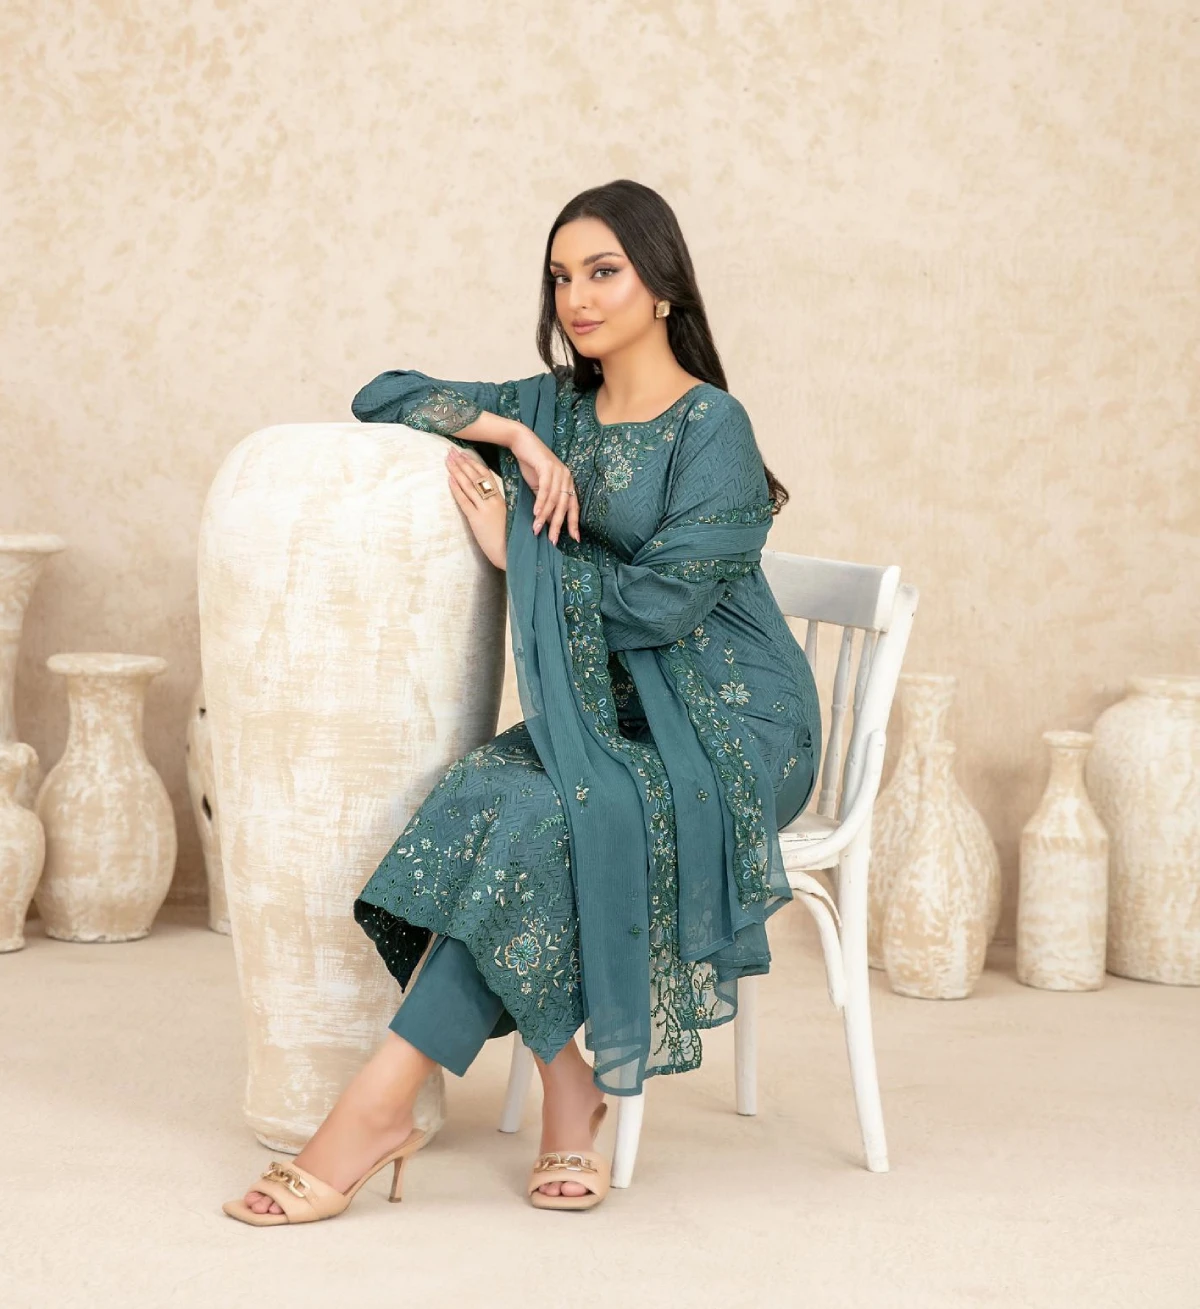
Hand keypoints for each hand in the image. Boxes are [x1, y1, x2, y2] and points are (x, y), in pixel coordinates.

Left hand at [445, 446, 506, 569]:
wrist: (512, 554)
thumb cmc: (511, 540)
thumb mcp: (508, 518)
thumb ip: (499, 506)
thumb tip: (489, 498)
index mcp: (501, 499)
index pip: (486, 476)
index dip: (474, 463)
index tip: (465, 454)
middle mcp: (493, 501)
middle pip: (475, 476)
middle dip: (462, 462)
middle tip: (451, 451)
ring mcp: (484, 510)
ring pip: (469, 485)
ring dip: (457, 471)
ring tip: (448, 459)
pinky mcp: (477, 520)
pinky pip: (464, 501)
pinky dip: (456, 489)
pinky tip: (449, 479)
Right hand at [508, 425, 580, 545]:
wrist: (522, 442)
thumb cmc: (531, 465)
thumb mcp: (540, 487)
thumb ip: (546, 502)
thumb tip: (547, 522)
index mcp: (568, 482)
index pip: (573, 506)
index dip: (574, 523)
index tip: (574, 539)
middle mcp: (567, 477)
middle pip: (564, 506)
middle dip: (558, 525)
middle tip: (552, 540)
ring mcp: (559, 471)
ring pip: (554, 499)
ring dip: (545, 516)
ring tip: (537, 529)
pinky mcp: (547, 467)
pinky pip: (545, 489)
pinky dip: (541, 502)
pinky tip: (536, 514)